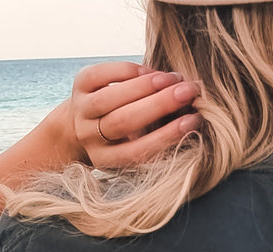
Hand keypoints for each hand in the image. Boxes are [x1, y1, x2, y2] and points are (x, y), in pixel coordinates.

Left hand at [65, 60, 201, 168]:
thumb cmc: (122, 136)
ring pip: (112, 97)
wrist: (82, 122)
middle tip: (188, 92)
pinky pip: (102, 74)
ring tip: (173, 79)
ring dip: (146, 85)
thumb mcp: (135, 145)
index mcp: (106, 159)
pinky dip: (129, 70)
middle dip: (159, 104)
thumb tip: (191, 115)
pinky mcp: (78, 85)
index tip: (193, 121)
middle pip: (124, 121)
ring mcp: (81, 111)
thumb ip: (156, 136)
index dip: (166, 136)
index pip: (138, 151)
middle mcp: (90, 137)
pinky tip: (150, 71)